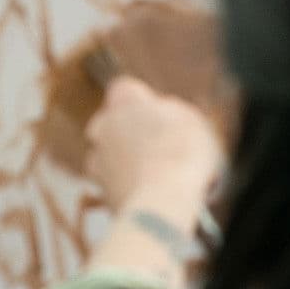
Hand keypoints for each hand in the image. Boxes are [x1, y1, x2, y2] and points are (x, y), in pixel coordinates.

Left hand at [83, 77, 223, 214]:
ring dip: (127, 160)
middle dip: (130, 130)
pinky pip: (113, 182)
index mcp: (125, 102)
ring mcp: (97, 159)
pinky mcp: (100, 189)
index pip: (125, 88)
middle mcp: (103, 126)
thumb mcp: (191, 120)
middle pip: (112, 121)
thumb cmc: (181, 154)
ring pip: (110, 154)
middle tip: (161, 144)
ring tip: (160, 174)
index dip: (143, 100)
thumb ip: (172, 111)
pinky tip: (152, 193)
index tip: (160, 112)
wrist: (161, 200)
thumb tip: (165, 114)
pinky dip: (127, 185)